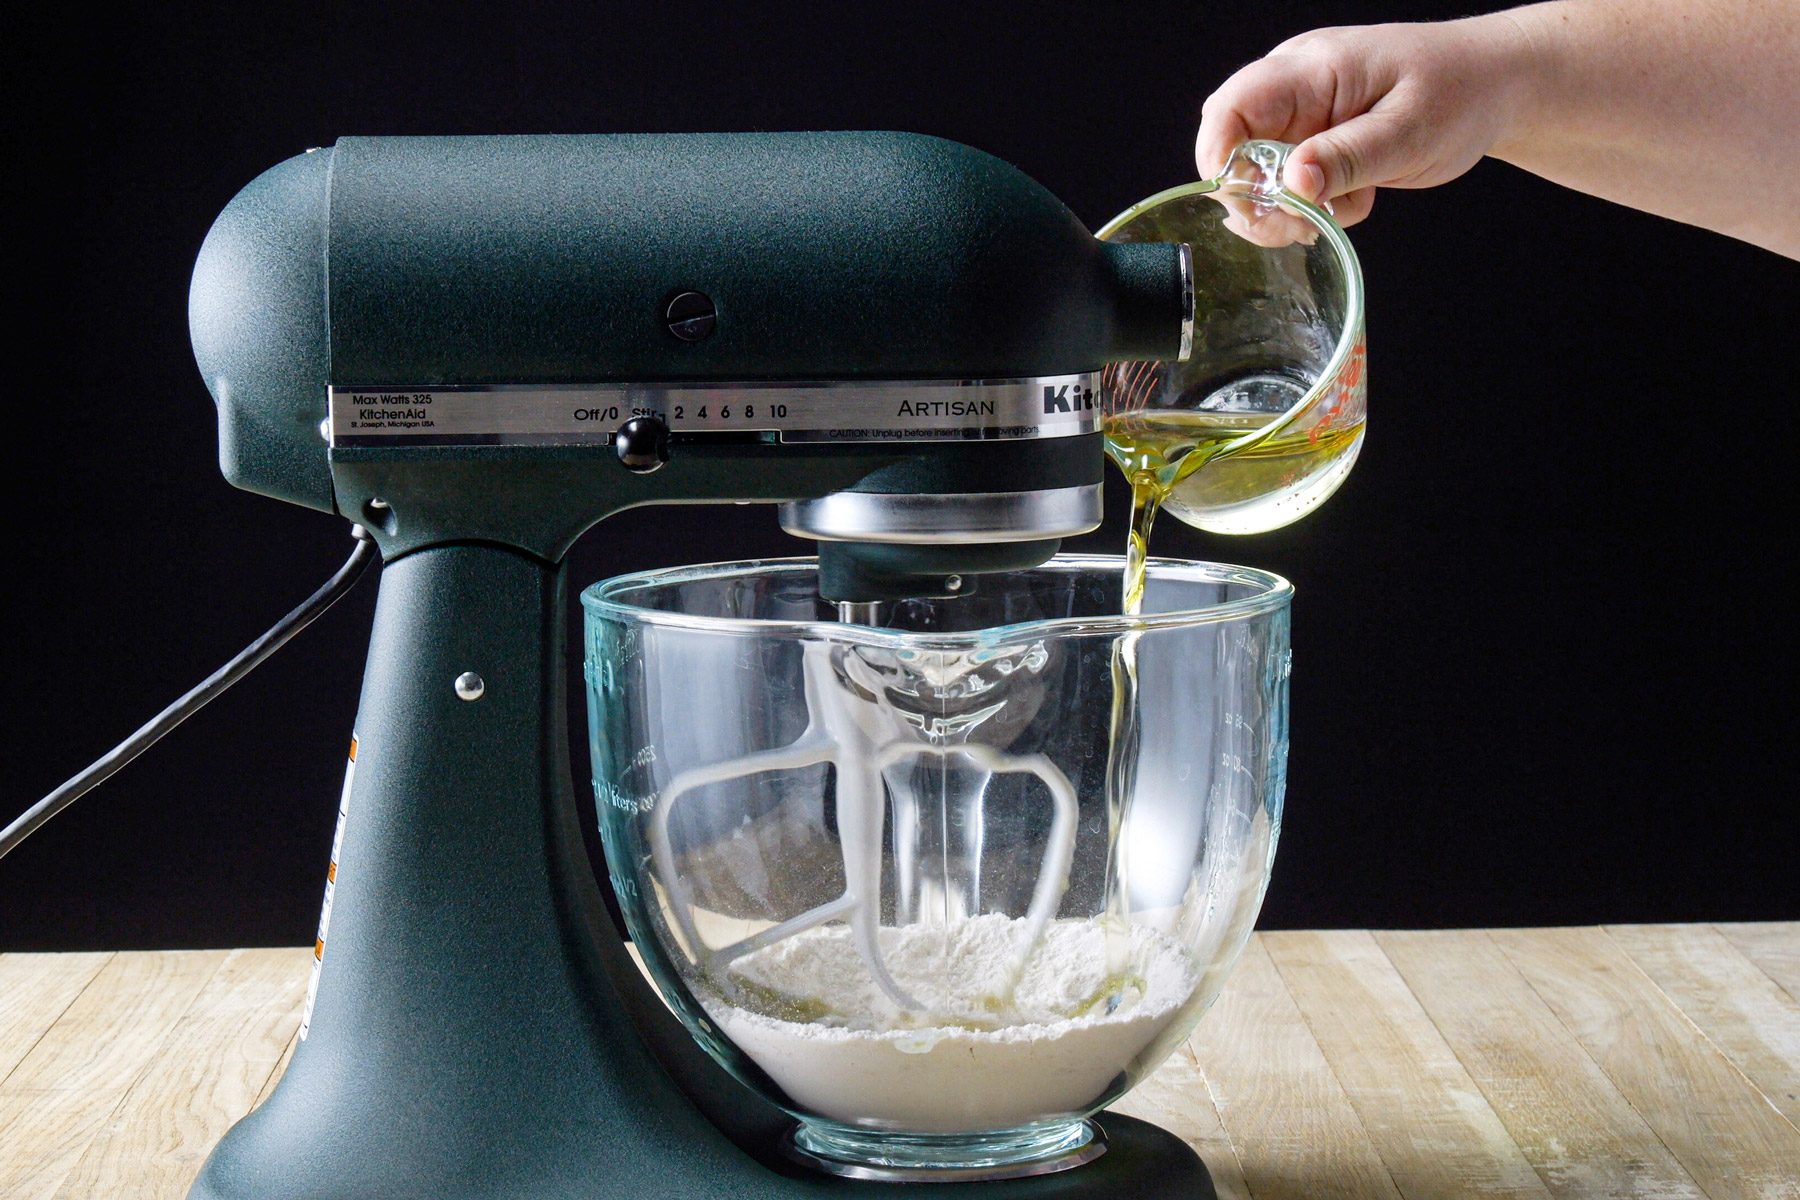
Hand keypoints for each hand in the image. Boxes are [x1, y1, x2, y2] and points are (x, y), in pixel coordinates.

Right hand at [1195, 15, 1535, 225]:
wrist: (1494, 85)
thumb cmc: (1460, 91)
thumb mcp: (1408, 132)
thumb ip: (1348, 158)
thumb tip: (1291, 185)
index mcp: (1313, 69)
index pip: (1232, 106)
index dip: (1218, 156)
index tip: (1241, 204)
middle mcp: (1296, 87)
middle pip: (1232, 146)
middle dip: (1255, 197)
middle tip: (1300, 225)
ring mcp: (1302, 113)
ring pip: (1258, 172)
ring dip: (1289, 208)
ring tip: (1341, 209)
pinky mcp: (1314, 138)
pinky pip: (1288, 182)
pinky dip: (1314, 203)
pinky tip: (1356, 195)